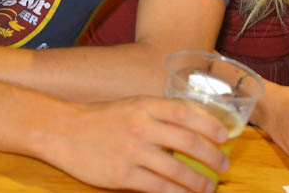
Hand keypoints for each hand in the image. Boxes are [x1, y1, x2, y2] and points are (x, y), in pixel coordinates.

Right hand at [44, 96, 228, 192]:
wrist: (63, 130)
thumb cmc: (101, 118)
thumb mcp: (132, 104)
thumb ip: (159, 113)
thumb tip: (193, 127)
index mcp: (145, 105)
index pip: (186, 112)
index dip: (210, 125)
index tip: (225, 136)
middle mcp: (141, 125)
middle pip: (187, 142)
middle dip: (212, 156)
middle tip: (224, 165)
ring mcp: (132, 151)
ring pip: (176, 170)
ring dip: (199, 181)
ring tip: (209, 187)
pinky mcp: (122, 174)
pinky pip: (158, 188)